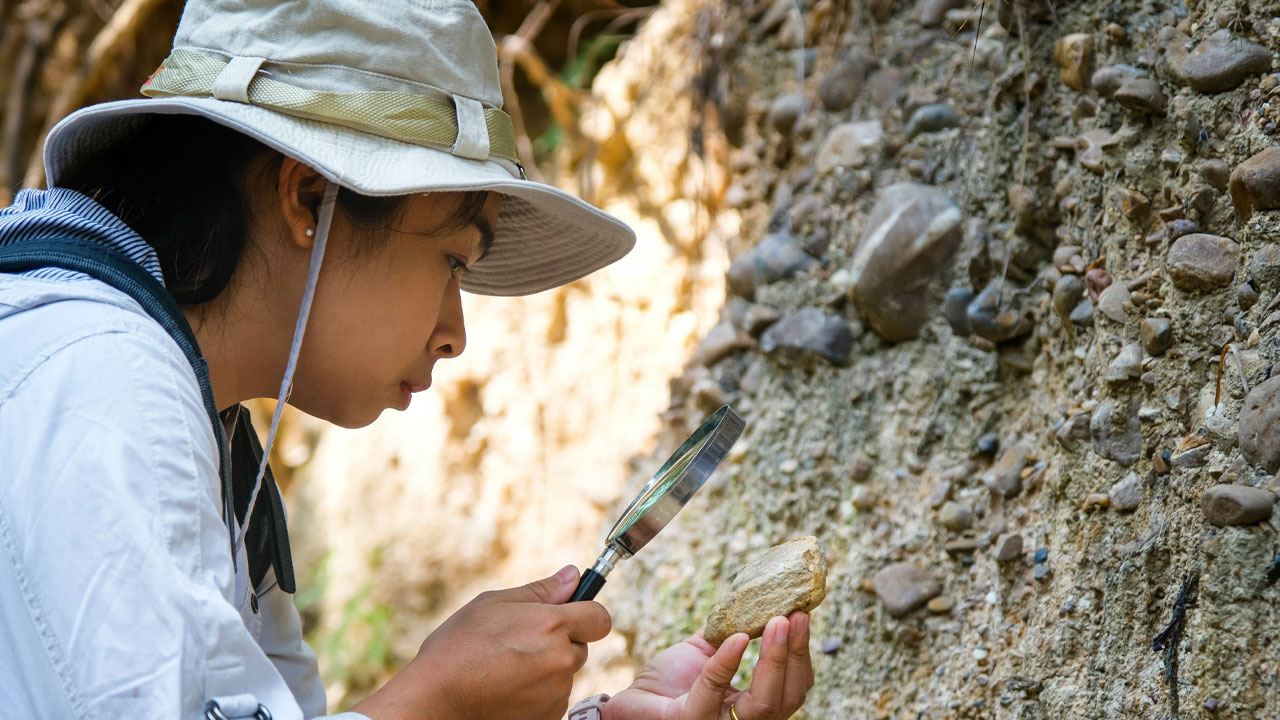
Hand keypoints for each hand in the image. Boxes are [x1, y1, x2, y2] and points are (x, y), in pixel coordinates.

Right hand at [352, 565, 610, 719]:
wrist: (436, 699)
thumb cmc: (459, 646)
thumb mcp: (493, 604)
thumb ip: (541, 590)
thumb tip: (572, 575)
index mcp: (552, 625)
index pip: (600, 618)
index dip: (586, 614)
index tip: (569, 616)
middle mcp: (561, 660)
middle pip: (580, 646)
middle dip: (560, 642)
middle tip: (521, 642)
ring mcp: (556, 692)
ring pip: (565, 672)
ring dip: (547, 668)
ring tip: (507, 666)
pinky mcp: (548, 715)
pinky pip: (554, 696)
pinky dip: (538, 691)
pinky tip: (508, 686)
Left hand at [603, 612, 813, 719]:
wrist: (628, 704)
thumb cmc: (666, 685)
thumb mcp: (705, 652)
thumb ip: (729, 632)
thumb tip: (756, 596)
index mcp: (750, 706)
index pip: (792, 688)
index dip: (801, 654)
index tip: (802, 615)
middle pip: (788, 698)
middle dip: (796, 654)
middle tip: (796, 615)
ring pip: (764, 703)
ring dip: (775, 658)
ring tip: (777, 622)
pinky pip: (714, 691)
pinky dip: (728, 661)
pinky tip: (738, 638)